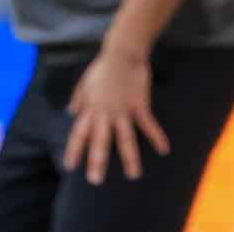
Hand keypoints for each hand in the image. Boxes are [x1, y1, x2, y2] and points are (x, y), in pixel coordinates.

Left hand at [63, 47, 170, 184]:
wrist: (122, 53)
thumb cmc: (103, 66)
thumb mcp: (85, 82)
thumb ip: (77, 99)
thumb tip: (70, 112)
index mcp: (91, 108)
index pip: (79, 133)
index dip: (74, 150)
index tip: (69, 167)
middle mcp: (105, 113)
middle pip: (100, 141)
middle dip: (97, 161)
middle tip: (95, 180)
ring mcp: (123, 111)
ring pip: (125, 138)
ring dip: (129, 158)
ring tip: (134, 175)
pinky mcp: (139, 106)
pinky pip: (148, 124)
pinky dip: (156, 137)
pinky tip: (164, 150)